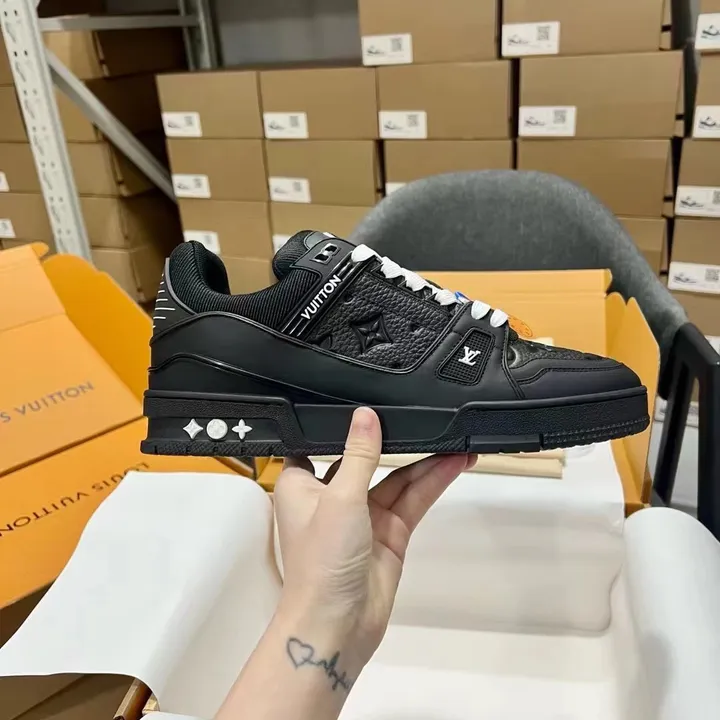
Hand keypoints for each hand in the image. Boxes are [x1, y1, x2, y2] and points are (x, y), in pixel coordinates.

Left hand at [273, 407, 474, 666]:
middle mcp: (332, 497)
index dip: (340, 424)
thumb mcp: (339, 497)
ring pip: (397, 478)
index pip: (320, 444)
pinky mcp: (390, 533)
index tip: (363, 399)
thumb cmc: (320, 562)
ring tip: (455, 437)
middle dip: (396, 440)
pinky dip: (433, 482)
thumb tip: (365, 415)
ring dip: (424, 460)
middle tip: (424, 414)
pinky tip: (455, 463)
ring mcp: (364, 516)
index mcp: (302, 485)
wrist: (338, 626)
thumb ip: (360, 454)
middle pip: (367, 458)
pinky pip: (413, 500)